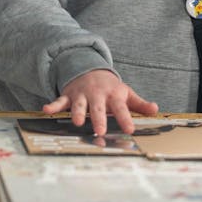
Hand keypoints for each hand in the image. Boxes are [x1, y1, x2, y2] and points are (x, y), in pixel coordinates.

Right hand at [42, 70, 157, 134]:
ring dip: (77, 112)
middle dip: (99, 119)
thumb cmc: (110, 87)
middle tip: (100, 131)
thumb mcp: (126, 93)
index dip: (126, 119)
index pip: (122, 109)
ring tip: (77, 122)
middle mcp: (97, 95)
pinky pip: (60, 101)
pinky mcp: (69, 95)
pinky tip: (46, 110)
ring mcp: (82, 95)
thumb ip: (139, 104)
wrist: (90, 69)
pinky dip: (53, 105)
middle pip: (98, 108)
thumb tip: (156, 110)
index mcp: (114, 95)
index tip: (130, 130)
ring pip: (79, 105)